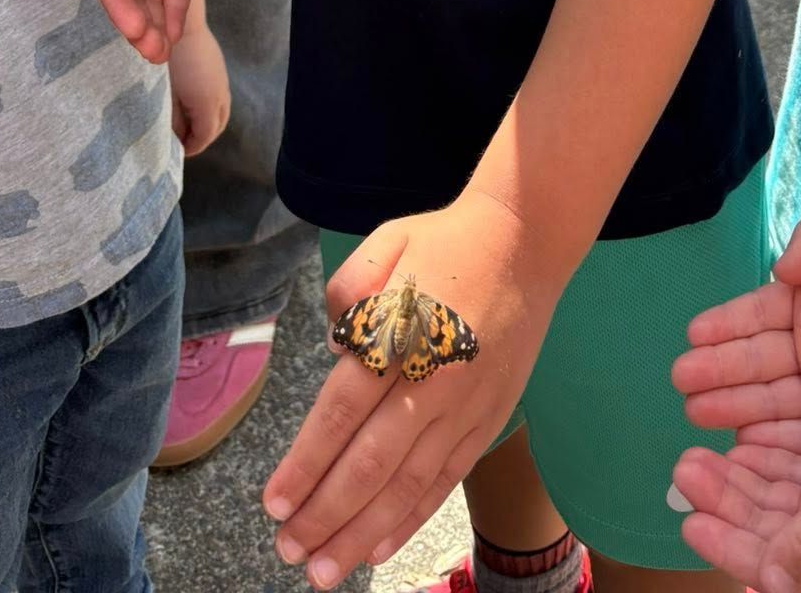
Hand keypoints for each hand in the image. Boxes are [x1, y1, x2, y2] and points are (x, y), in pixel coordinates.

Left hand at [168, 24, 230, 155]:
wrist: (181, 23)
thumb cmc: (168, 60)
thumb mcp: (166, 94)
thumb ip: (171, 119)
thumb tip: (174, 136)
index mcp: (207, 105)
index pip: (204, 136)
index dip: (191, 148)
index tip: (175, 152)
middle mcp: (221, 95)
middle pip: (218, 126)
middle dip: (202, 139)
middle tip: (183, 144)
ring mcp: (223, 81)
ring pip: (222, 112)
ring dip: (208, 124)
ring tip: (188, 126)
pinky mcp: (219, 69)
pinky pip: (221, 98)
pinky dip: (210, 110)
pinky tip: (192, 105)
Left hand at [263, 193, 564, 582]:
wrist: (526, 240)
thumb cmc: (445, 242)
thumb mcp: (384, 242)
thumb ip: (346, 291)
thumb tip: (334, 351)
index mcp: (399, 335)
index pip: (341, 413)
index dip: (306, 465)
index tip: (274, 504)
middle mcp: (432, 379)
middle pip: (370, 462)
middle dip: (325, 514)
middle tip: (288, 550)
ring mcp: (465, 406)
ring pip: (408, 484)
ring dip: (362, 533)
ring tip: (325, 571)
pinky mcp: (489, 419)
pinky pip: (447, 479)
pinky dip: (412, 518)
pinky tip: (380, 547)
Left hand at [673, 379, 800, 592]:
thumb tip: (767, 582)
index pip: (767, 566)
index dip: (725, 544)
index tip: (689, 518)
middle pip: (762, 530)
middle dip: (720, 503)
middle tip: (682, 468)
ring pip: (770, 498)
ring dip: (733, 480)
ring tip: (694, 454)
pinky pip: (788, 472)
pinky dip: (760, 461)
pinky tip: (738, 442)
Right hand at [674, 211, 800, 449]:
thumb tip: (777, 271)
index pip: (758, 317)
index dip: (724, 328)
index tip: (691, 337)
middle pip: (756, 363)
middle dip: (717, 372)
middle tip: (681, 384)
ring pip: (771, 400)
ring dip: (732, 406)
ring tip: (695, 413)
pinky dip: (767, 440)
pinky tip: (738, 444)